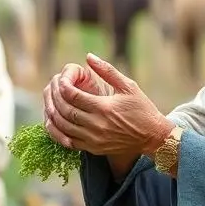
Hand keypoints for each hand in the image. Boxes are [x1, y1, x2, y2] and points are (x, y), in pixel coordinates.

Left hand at [44, 53, 172, 158]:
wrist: (153, 136)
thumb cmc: (142, 109)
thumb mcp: (128, 86)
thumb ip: (107, 71)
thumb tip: (89, 56)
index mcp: (104, 108)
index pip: (73, 96)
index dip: (62, 86)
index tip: (60, 79)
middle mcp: (97, 125)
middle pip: (65, 111)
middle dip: (55, 98)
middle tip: (53, 88)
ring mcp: (94, 139)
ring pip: (63, 127)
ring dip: (53, 114)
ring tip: (51, 102)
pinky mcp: (93, 149)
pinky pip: (68, 142)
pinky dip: (58, 132)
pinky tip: (55, 121)